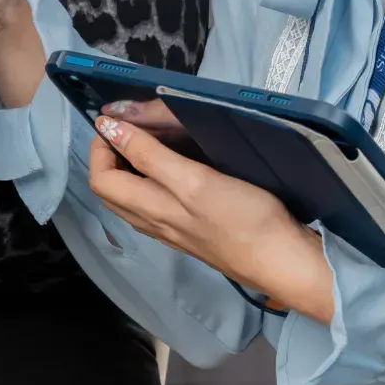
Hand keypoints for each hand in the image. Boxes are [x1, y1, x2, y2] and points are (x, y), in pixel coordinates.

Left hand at [88, 109, 335, 322]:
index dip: (100, 147)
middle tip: (128, 128)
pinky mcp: (192, 231)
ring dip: (129, 168)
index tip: (115, 123)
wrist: (284, 261)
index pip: (100, 179)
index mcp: (148, 209)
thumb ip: (148, 155)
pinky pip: (155, 204)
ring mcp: (172, 231)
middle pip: (111, 190)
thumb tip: (107, 130)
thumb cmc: (241, 218)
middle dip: (110, 156)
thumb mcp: (192, 179)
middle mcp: (153, 223)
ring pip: (132, 198)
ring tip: (146, 140)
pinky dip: (151, 180)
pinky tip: (172, 166)